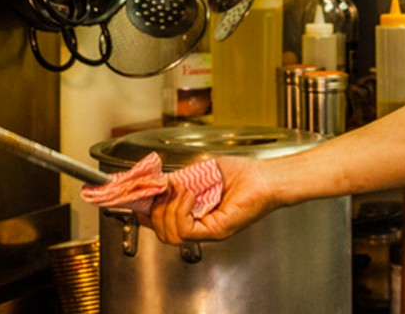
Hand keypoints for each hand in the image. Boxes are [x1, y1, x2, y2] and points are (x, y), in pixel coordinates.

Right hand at [148, 156, 277, 244]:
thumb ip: (181, 179)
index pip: (164, 223)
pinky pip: (186, 228)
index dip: (147, 213)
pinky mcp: (216, 230)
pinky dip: (181, 209)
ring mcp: (209, 231)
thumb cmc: (245, 173)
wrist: (268, 178)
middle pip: (163, 233)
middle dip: (155, 210)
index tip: (136, 200)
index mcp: (198, 214)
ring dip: (168, 209)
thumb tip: (159, 181)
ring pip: (171, 234)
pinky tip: (189, 193)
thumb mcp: (203, 171)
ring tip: (180, 190)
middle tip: (162, 190)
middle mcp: (202, 227)